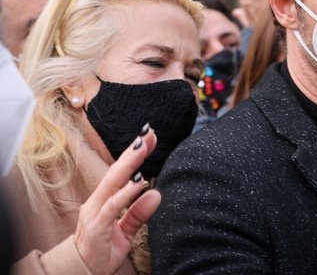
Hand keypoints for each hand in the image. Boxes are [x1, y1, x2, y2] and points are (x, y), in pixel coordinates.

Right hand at [74, 128, 161, 274]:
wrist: (83, 274)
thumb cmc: (102, 251)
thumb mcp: (126, 230)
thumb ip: (139, 213)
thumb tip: (156, 193)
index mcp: (104, 201)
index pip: (120, 173)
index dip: (134, 155)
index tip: (150, 138)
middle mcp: (97, 203)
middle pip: (116, 172)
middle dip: (132, 151)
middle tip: (148, 133)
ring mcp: (95, 214)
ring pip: (112, 184)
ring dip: (128, 165)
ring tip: (143, 149)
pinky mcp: (97, 228)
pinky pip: (112, 207)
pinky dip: (126, 194)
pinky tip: (139, 184)